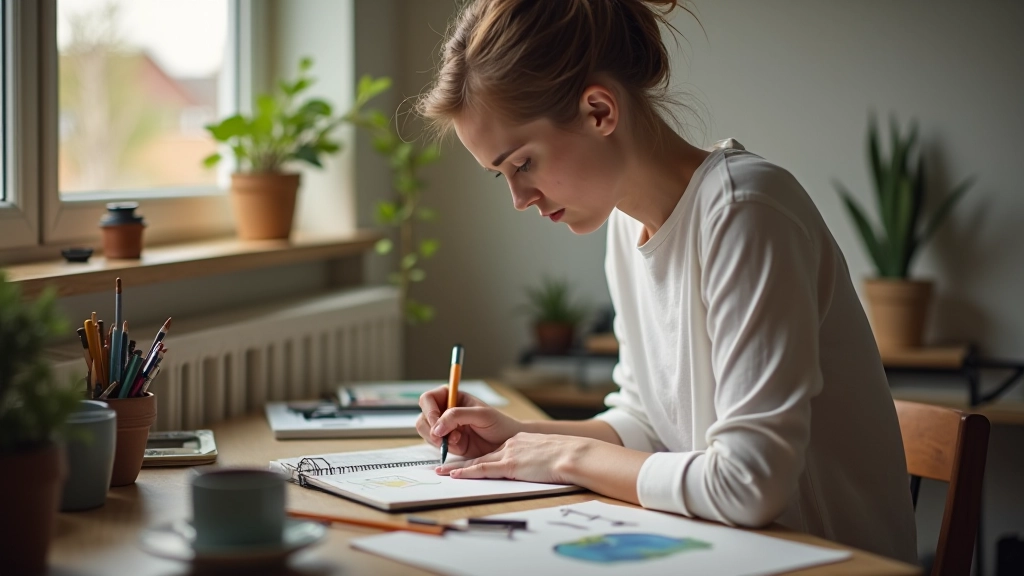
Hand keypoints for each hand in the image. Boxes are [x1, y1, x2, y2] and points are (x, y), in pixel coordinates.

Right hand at [416, 386, 522, 458]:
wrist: (507, 444)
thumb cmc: (499, 424)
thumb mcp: (481, 415)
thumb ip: (457, 416)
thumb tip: (436, 427)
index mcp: (452, 396)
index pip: (428, 399)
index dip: (429, 411)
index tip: (436, 423)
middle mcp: (445, 410)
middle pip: (423, 417)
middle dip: (431, 429)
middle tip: (444, 437)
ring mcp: (445, 427)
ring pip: (426, 432)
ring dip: (437, 439)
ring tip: (457, 440)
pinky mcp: (448, 442)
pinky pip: (435, 445)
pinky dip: (444, 447)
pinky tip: (460, 445)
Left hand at [435, 432, 589, 484]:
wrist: (572, 454)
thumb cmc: (567, 457)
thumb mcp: (549, 453)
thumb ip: (538, 457)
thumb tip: (540, 466)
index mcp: (520, 442)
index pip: (495, 450)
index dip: (479, 456)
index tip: (468, 461)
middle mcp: (511, 445)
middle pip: (481, 454)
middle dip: (460, 459)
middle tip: (443, 464)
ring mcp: (509, 454)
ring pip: (477, 461)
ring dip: (457, 467)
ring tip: (441, 472)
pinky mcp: (510, 465)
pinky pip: (483, 469)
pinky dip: (467, 472)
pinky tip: (455, 475)